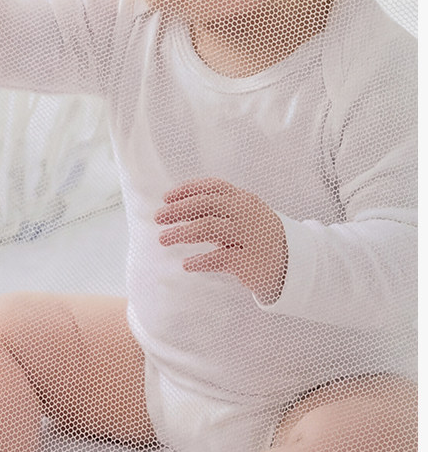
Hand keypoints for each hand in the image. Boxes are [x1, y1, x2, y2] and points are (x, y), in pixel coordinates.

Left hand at [156, 178, 287, 303]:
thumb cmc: (259, 236)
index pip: (212, 187)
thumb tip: (176, 206)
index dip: (187, 189)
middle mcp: (246, 213)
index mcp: (244, 199)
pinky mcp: (250, 261)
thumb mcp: (244, 215)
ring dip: (181, 233)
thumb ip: (218, 208)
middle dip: (177, 210)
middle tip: (157, 217)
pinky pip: (219, 258)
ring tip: (163, 239)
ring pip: (208, 228)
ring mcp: (249, 236)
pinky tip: (186, 264)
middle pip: (205, 205)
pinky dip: (200, 261)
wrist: (294, 263)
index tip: (166, 197)